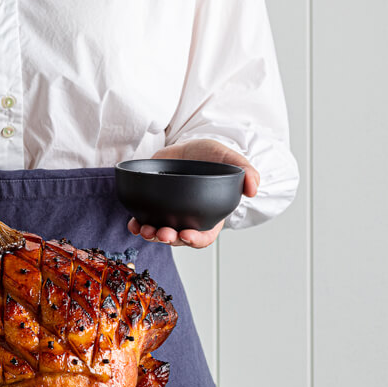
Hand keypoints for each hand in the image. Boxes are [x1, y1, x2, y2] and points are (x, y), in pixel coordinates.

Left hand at [126, 139, 260, 248]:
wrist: (186, 146)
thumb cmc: (209, 156)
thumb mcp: (230, 159)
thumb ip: (246, 171)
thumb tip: (253, 189)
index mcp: (208, 215)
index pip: (204, 236)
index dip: (196, 240)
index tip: (187, 235)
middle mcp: (187, 218)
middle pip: (178, 238)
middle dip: (169, 239)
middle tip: (163, 233)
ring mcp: (168, 213)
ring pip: (159, 232)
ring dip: (151, 235)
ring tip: (145, 230)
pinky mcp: (152, 205)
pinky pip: (143, 220)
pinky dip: (137, 225)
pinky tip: (134, 224)